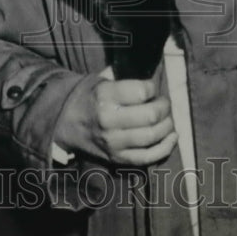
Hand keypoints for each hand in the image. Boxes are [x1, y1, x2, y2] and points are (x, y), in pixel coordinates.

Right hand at [53, 75, 176, 165]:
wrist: (64, 123)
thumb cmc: (87, 97)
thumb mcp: (100, 80)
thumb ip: (123, 78)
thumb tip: (151, 77)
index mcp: (105, 96)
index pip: (142, 92)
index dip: (153, 89)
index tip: (152, 89)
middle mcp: (109, 120)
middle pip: (151, 115)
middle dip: (165, 107)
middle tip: (164, 103)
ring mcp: (113, 142)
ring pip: (153, 136)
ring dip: (168, 126)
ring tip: (167, 118)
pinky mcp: (117, 158)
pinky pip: (148, 157)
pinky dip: (165, 147)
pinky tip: (172, 136)